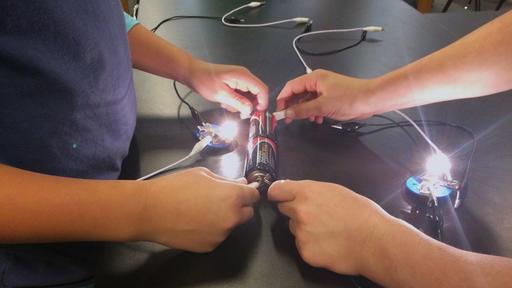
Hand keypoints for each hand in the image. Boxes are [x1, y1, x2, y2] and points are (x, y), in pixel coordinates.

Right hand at [139, 167, 259, 251]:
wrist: (151, 211)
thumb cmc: (175, 187)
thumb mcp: (203, 174)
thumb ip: (226, 180)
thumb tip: (241, 182)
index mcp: (233, 196)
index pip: (253, 196)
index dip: (247, 192)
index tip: (241, 191)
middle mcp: (231, 218)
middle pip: (247, 214)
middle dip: (238, 207)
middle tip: (219, 200)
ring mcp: (221, 235)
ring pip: (230, 226)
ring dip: (223, 219)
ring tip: (201, 211)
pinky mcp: (210, 246)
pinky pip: (217, 236)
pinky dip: (211, 230)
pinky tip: (194, 222)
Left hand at [187, 60, 268, 117]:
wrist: (193, 73)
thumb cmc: (204, 80)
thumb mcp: (221, 94)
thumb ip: (238, 102)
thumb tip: (250, 109)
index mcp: (243, 76)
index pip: (262, 89)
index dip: (262, 103)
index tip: (257, 113)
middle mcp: (244, 76)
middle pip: (257, 94)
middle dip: (249, 105)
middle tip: (239, 112)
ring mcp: (240, 80)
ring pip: (249, 96)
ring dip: (240, 104)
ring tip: (227, 104)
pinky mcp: (235, 83)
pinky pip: (242, 95)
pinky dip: (236, 101)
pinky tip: (226, 101)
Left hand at [268, 180, 390, 274]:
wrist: (374, 241)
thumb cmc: (361, 213)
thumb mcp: (335, 191)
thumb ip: (312, 191)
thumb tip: (296, 192)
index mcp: (307, 192)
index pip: (276, 191)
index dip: (279, 194)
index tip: (280, 197)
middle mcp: (299, 212)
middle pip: (284, 210)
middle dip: (295, 211)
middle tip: (316, 215)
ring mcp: (301, 233)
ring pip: (294, 229)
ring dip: (305, 229)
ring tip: (328, 231)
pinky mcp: (305, 252)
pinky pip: (302, 246)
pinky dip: (312, 246)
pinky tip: (329, 243)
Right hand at [276, 69, 377, 123]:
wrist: (371, 100)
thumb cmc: (350, 98)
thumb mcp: (323, 106)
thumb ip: (303, 110)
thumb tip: (288, 113)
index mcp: (314, 78)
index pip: (291, 87)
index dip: (283, 99)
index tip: (279, 111)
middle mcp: (318, 81)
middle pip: (298, 93)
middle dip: (293, 106)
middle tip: (288, 119)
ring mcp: (325, 89)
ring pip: (307, 100)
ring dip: (304, 110)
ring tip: (306, 120)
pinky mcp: (331, 96)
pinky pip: (316, 103)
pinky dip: (314, 111)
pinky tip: (318, 119)